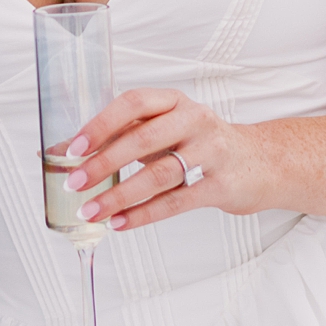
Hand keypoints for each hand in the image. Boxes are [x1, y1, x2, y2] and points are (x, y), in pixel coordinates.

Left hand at [66, 87, 253, 233]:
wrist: (261, 162)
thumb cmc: (201, 144)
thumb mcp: (166, 129)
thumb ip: (122, 135)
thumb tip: (64, 151)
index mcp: (175, 102)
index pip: (133, 103)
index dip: (101, 124)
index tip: (74, 148)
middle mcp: (194, 121)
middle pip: (143, 139)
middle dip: (104, 163)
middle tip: (75, 183)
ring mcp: (211, 153)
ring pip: (158, 174)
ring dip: (119, 195)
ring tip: (92, 211)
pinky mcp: (221, 185)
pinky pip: (176, 202)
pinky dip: (144, 214)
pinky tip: (121, 223)